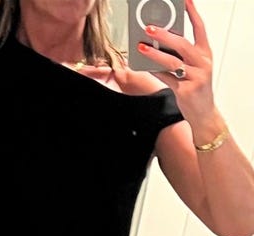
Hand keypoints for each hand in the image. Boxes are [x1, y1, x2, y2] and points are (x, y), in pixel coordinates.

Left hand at [137, 0, 216, 127]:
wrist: (204, 113)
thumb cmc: (196, 89)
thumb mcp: (194, 69)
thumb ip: (181, 57)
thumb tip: (159, 45)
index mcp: (205, 54)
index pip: (200, 29)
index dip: (192, 14)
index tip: (184, 2)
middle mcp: (203, 64)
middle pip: (183, 44)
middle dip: (165, 35)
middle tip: (149, 28)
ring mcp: (196, 77)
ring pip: (173, 61)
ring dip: (155, 53)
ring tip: (142, 47)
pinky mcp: (186, 91)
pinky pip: (167, 78)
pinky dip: (155, 71)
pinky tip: (146, 66)